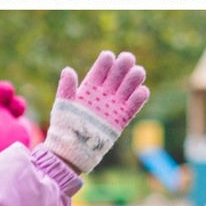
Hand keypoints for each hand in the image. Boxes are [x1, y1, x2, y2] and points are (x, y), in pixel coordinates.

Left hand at [45, 51, 149, 173]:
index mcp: (90, 87)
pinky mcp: (122, 118)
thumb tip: (68, 70)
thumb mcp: (64, 105)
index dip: (106, 61)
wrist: (73, 149)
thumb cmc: (66, 126)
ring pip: (128, 87)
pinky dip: (139, 98)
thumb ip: (66, 88)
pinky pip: (134, 106)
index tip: (108, 57)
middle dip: (124, 65)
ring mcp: (114, 105)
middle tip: (128, 59)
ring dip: (134, 78)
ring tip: (138, 72)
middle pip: (118, 74)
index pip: (101, 69)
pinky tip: (142, 91)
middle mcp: (104, 93)